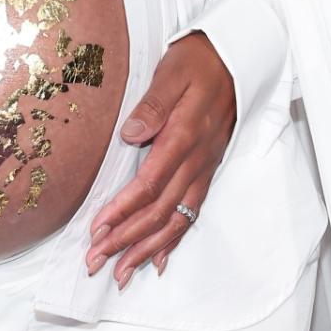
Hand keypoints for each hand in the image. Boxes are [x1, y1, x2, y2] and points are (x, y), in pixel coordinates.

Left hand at [85, 31, 235, 289]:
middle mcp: (196, 160)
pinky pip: (191, 213)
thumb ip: (152, 105)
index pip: (149, 185)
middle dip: (127, 240)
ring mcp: (204, 168)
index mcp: (183, 137)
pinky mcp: (207, 170)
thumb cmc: (197, 62)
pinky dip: (174, 239)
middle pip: (160, 212)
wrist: (234, 58)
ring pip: (176, 220)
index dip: (123, 211)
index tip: (98, 229)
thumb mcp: (172, 73)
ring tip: (122, 271)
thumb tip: (129, 135)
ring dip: (147, 248)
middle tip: (96, 260)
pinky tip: (159, 259)